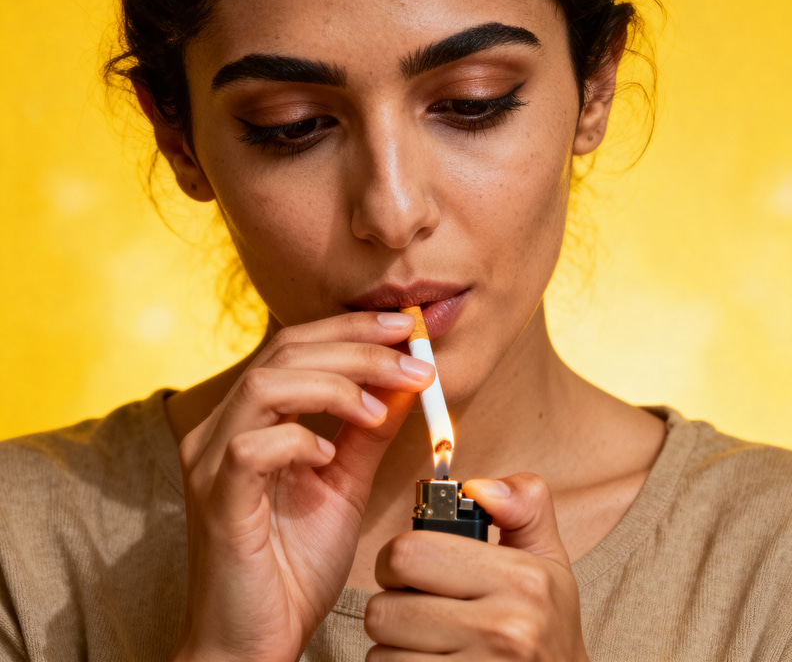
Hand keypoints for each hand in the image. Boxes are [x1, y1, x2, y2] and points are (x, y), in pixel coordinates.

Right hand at [169, 311, 434, 661]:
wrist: (256, 639)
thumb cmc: (294, 563)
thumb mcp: (345, 483)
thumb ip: (369, 431)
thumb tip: (406, 383)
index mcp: (252, 417)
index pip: (298, 345)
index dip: (352, 329)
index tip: (405, 327)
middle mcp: (223, 428)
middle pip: (285, 352)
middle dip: (355, 347)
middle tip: (412, 359)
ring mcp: (213, 462)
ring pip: (265, 385)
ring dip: (333, 385)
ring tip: (378, 409)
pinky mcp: (217, 501)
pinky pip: (250, 448)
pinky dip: (297, 440)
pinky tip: (329, 456)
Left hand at [365, 473, 588, 660]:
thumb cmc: (547, 624)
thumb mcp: (548, 557)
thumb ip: (523, 503)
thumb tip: (479, 486)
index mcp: (521, 579)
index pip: (409, 554)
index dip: (396, 558)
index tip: (410, 568)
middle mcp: (505, 630)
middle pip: (384, 610)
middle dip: (390, 605)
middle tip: (414, 605)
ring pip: (382, 653)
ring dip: (394, 647)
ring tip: (426, 641)